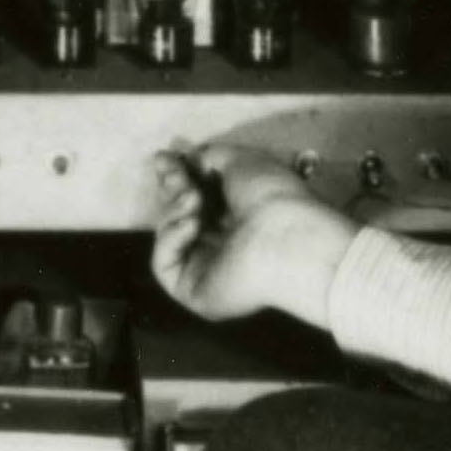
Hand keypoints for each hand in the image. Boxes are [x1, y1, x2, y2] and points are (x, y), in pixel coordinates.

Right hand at [149, 140, 353, 337]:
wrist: (286, 238)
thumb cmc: (272, 197)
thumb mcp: (239, 161)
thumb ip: (208, 158)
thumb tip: (186, 160)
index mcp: (236, 216)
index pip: (194, 197)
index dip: (177, 177)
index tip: (165, 159)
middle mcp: (222, 244)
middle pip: (178, 215)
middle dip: (174, 190)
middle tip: (179, 178)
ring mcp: (207, 270)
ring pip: (169, 236)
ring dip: (174, 210)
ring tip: (194, 199)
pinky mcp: (194, 292)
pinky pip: (164, 264)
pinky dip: (171, 239)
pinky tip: (191, 224)